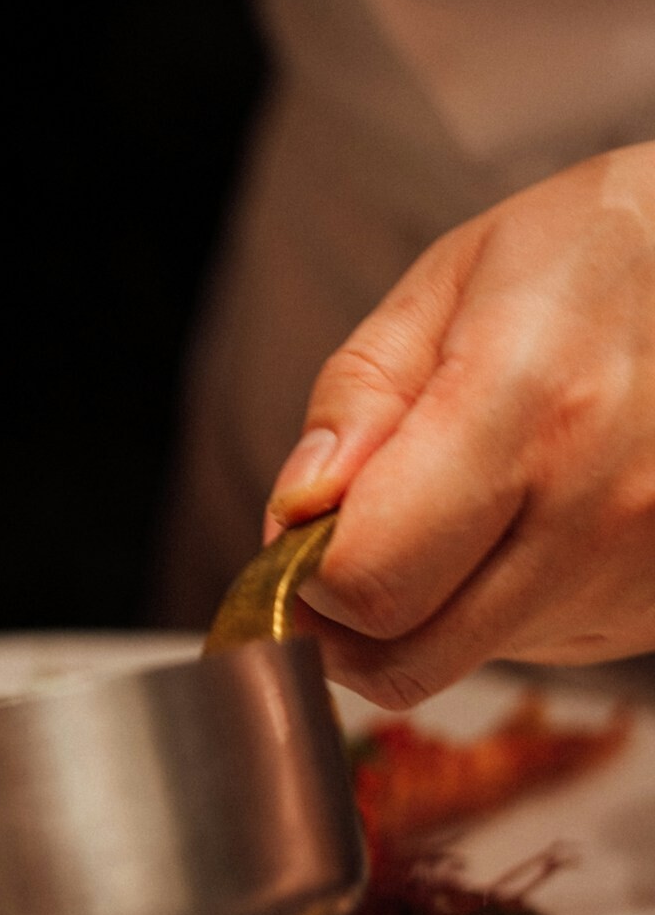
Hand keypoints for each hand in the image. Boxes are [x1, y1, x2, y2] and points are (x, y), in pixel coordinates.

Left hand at [263, 141, 654, 706]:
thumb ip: (358, 403)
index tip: (303, 532)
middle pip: (404, 659)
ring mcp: (643, 569)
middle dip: (343, 617)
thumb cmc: (593, 254)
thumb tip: (294, 516)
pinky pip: (532, 647)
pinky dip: (498, 602)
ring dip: (425, 606)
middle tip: (345, 543)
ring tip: (463, 500)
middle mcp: (598, 508)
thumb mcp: (448, 285)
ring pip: (461, 660)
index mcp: (530, 408)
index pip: (365, 581)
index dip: (303, 573)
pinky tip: (530, 515)